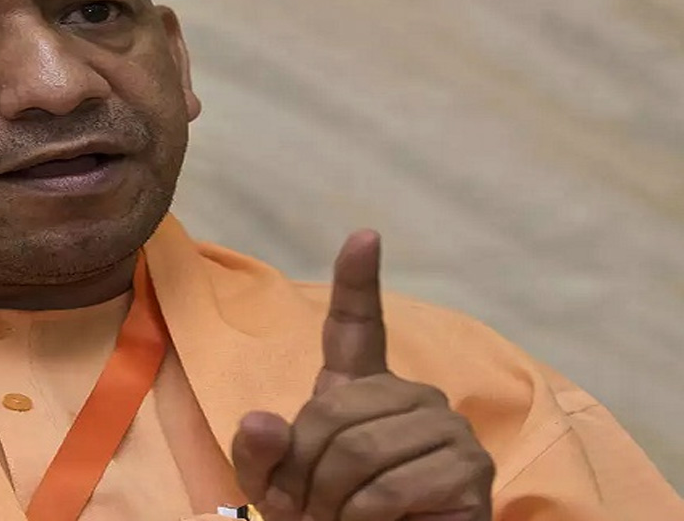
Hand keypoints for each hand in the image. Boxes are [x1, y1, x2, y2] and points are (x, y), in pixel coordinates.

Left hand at [230, 231, 494, 520]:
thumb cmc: (331, 516)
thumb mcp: (277, 486)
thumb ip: (259, 453)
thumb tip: (262, 422)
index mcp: (364, 388)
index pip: (358, 325)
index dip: (358, 281)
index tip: (364, 236)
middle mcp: (413, 395)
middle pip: (331, 413)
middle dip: (306, 472)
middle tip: (316, 507)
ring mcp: (448, 429)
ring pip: (357, 451)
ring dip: (335, 501)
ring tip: (345, 518)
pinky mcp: (469, 470)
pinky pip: (388, 487)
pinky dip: (364, 518)